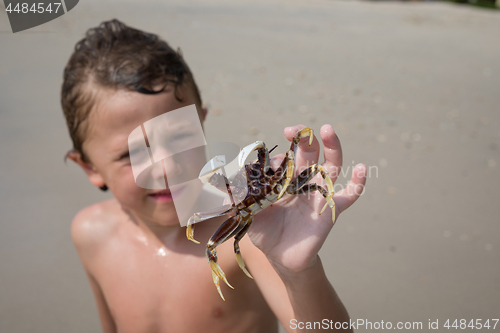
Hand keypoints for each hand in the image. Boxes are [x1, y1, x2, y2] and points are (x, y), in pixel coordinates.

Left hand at [247, 124, 366, 272]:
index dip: (278, 157)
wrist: (281, 257)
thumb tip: (221, 185)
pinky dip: (358, 182)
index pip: (285, 158)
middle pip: (309, 153)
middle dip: (304, 137)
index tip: (269, 163)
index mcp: (284, 179)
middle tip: (295, 129)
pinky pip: (349, 195)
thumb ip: (238, 197)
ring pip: (331, 165)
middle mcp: (303, 181)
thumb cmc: (265, 231)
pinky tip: (362, 168)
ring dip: (332, 146)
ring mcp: (318, 193)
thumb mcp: (248, 212)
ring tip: (328, 129)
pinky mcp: (330, 210)